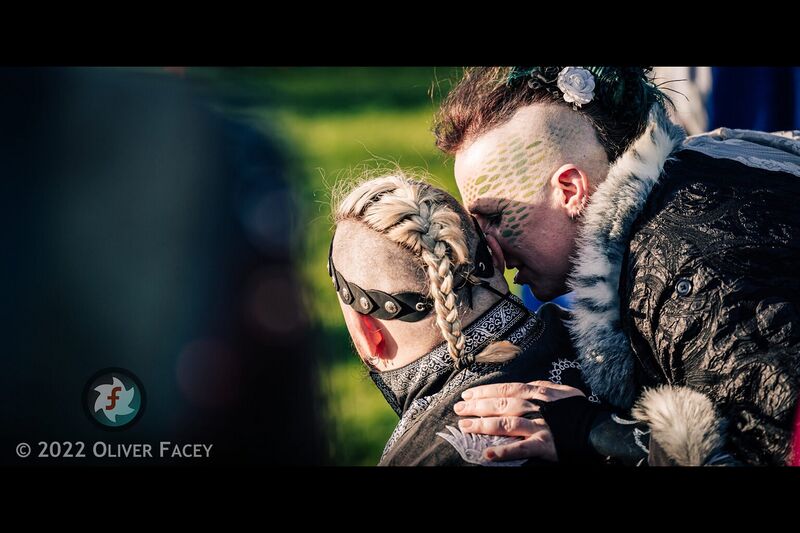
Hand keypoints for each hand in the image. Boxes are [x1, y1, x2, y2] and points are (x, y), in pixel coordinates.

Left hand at [453, 381, 585, 462]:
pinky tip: (487, 454)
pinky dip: (504, 451)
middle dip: (477, 406)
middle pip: (501, 404)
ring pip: (506, 423)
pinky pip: (521, 448)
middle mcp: (536, 407)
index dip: (484, 392)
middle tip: (458, 409)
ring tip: (465, 427)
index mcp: (538, 393)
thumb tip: (529, 383)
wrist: (599, 429)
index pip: (505, 389)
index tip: (467, 394)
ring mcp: (540, 426)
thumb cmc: (579, 410)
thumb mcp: (562, 391)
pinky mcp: (545, 445)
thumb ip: (543, 386)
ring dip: (483, 425)